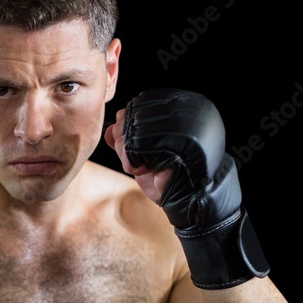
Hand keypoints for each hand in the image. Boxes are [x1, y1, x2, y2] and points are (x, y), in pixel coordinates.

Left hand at [106, 88, 269, 288]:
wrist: (190, 201)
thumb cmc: (166, 177)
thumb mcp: (141, 153)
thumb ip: (127, 135)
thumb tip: (112, 123)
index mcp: (182, 107)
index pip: (142, 102)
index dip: (128, 123)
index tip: (127, 145)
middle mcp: (186, 111)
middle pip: (135, 113)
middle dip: (124, 139)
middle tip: (134, 160)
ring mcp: (184, 126)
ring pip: (134, 129)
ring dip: (127, 152)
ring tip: (142, 166)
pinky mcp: (178, 142)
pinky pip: (138, 145)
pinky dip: (131, 160)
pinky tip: (144, 170)